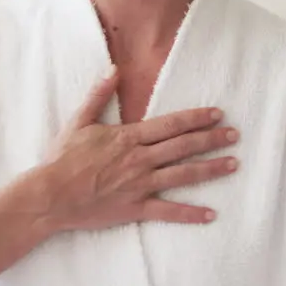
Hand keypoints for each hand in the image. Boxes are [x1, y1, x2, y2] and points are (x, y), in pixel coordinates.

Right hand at [38, 66, 239, 232]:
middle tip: (235, 136)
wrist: (51, 195)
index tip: (217, 114)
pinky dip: (190, 213)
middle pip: (184, 146)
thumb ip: (98, 96)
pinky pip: (168, 211)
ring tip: (233, 165)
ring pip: (183, 175)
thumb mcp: (78, 122)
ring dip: (210, 169)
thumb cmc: (62, 159)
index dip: (196, 118)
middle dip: (212, 140)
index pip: (171, 124)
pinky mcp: (135, 208)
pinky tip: (211, 214)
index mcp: (128, 137)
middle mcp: (140, 159)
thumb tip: (113, 70)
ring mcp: (140, 184)